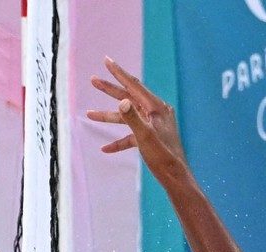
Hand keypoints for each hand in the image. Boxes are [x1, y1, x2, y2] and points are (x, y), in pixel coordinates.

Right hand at [87, 56, 187, 177]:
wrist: (175, 177)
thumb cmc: (163, 156)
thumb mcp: (145, 136)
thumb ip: (132, 118)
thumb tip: (121, 100)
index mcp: (156, 107)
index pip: (134, 86)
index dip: (118, 73)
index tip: (106, 60)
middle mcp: (155, 112)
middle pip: (129, 97)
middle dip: (110, 90)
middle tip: (93, 80)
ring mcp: (152, 125)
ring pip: (127, 117)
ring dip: (108, 116)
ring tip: (89, 114)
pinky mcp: (150, 138)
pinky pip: (131, 136)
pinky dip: (119, 141)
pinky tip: (105, 149)